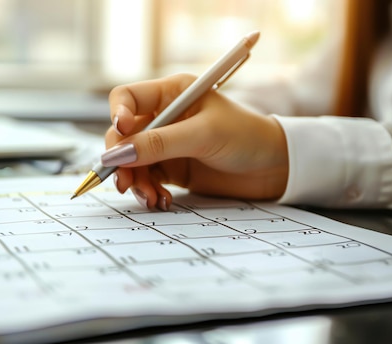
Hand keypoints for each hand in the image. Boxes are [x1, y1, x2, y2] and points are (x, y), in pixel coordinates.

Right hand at [104, 73, 288, 209]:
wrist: (275, 167)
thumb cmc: (247, 137)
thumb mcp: (204, 135)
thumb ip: (160, 144)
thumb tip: (117, 154)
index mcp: (172, 93)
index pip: (126, 98)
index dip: (116, 116)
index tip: (120, 137)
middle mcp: (166, 116)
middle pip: (124, 135)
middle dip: (121, 159)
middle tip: (123, 182)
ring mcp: (168, 143)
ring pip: (133, 161)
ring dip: (136, 181)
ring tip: (151, 198)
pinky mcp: (174, 168)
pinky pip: (148, 179)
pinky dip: (150, 191)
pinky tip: (162, 201)